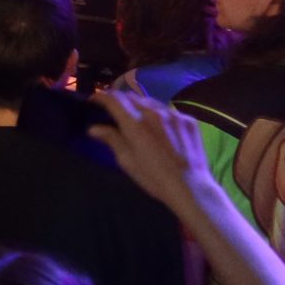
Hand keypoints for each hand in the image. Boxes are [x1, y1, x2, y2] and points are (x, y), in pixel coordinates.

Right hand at [89, 90, 219, 216]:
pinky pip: (168, 110)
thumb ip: (111, 139)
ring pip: (150, 101)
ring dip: (139, 106)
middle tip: (113, 110)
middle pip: (131, 96)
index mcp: (135, 123)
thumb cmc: (154, 178)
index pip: (113, 99)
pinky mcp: (188, 120)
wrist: (191, 188)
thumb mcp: (127, 161)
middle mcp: (154, 112)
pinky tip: (160, 127)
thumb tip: (93, 128)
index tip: (93, 101)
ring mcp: (174, 114)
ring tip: (137, 117)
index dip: (100, 97)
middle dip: (119, 100)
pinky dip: (159, 114)